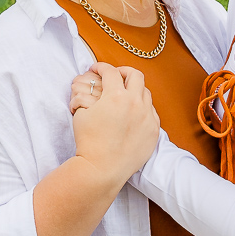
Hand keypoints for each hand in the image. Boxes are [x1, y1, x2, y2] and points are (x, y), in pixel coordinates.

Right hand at [71, 62, 159, 185]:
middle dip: (123, 71)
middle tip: (115, 75)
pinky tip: (133, 114)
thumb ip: (87, 95)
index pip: (111, 71)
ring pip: (146, 93)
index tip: (96, 69)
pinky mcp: (153, 131)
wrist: (102, 169)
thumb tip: (89, 88)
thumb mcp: (81, 113)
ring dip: (135, 89)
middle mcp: (135, 103)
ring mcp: (147, 117)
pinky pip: (151, 112)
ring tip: (125, 95)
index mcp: (116, 96)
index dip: (101, 67)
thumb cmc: (88, 142)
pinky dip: (142, 108)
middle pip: (135, 75)